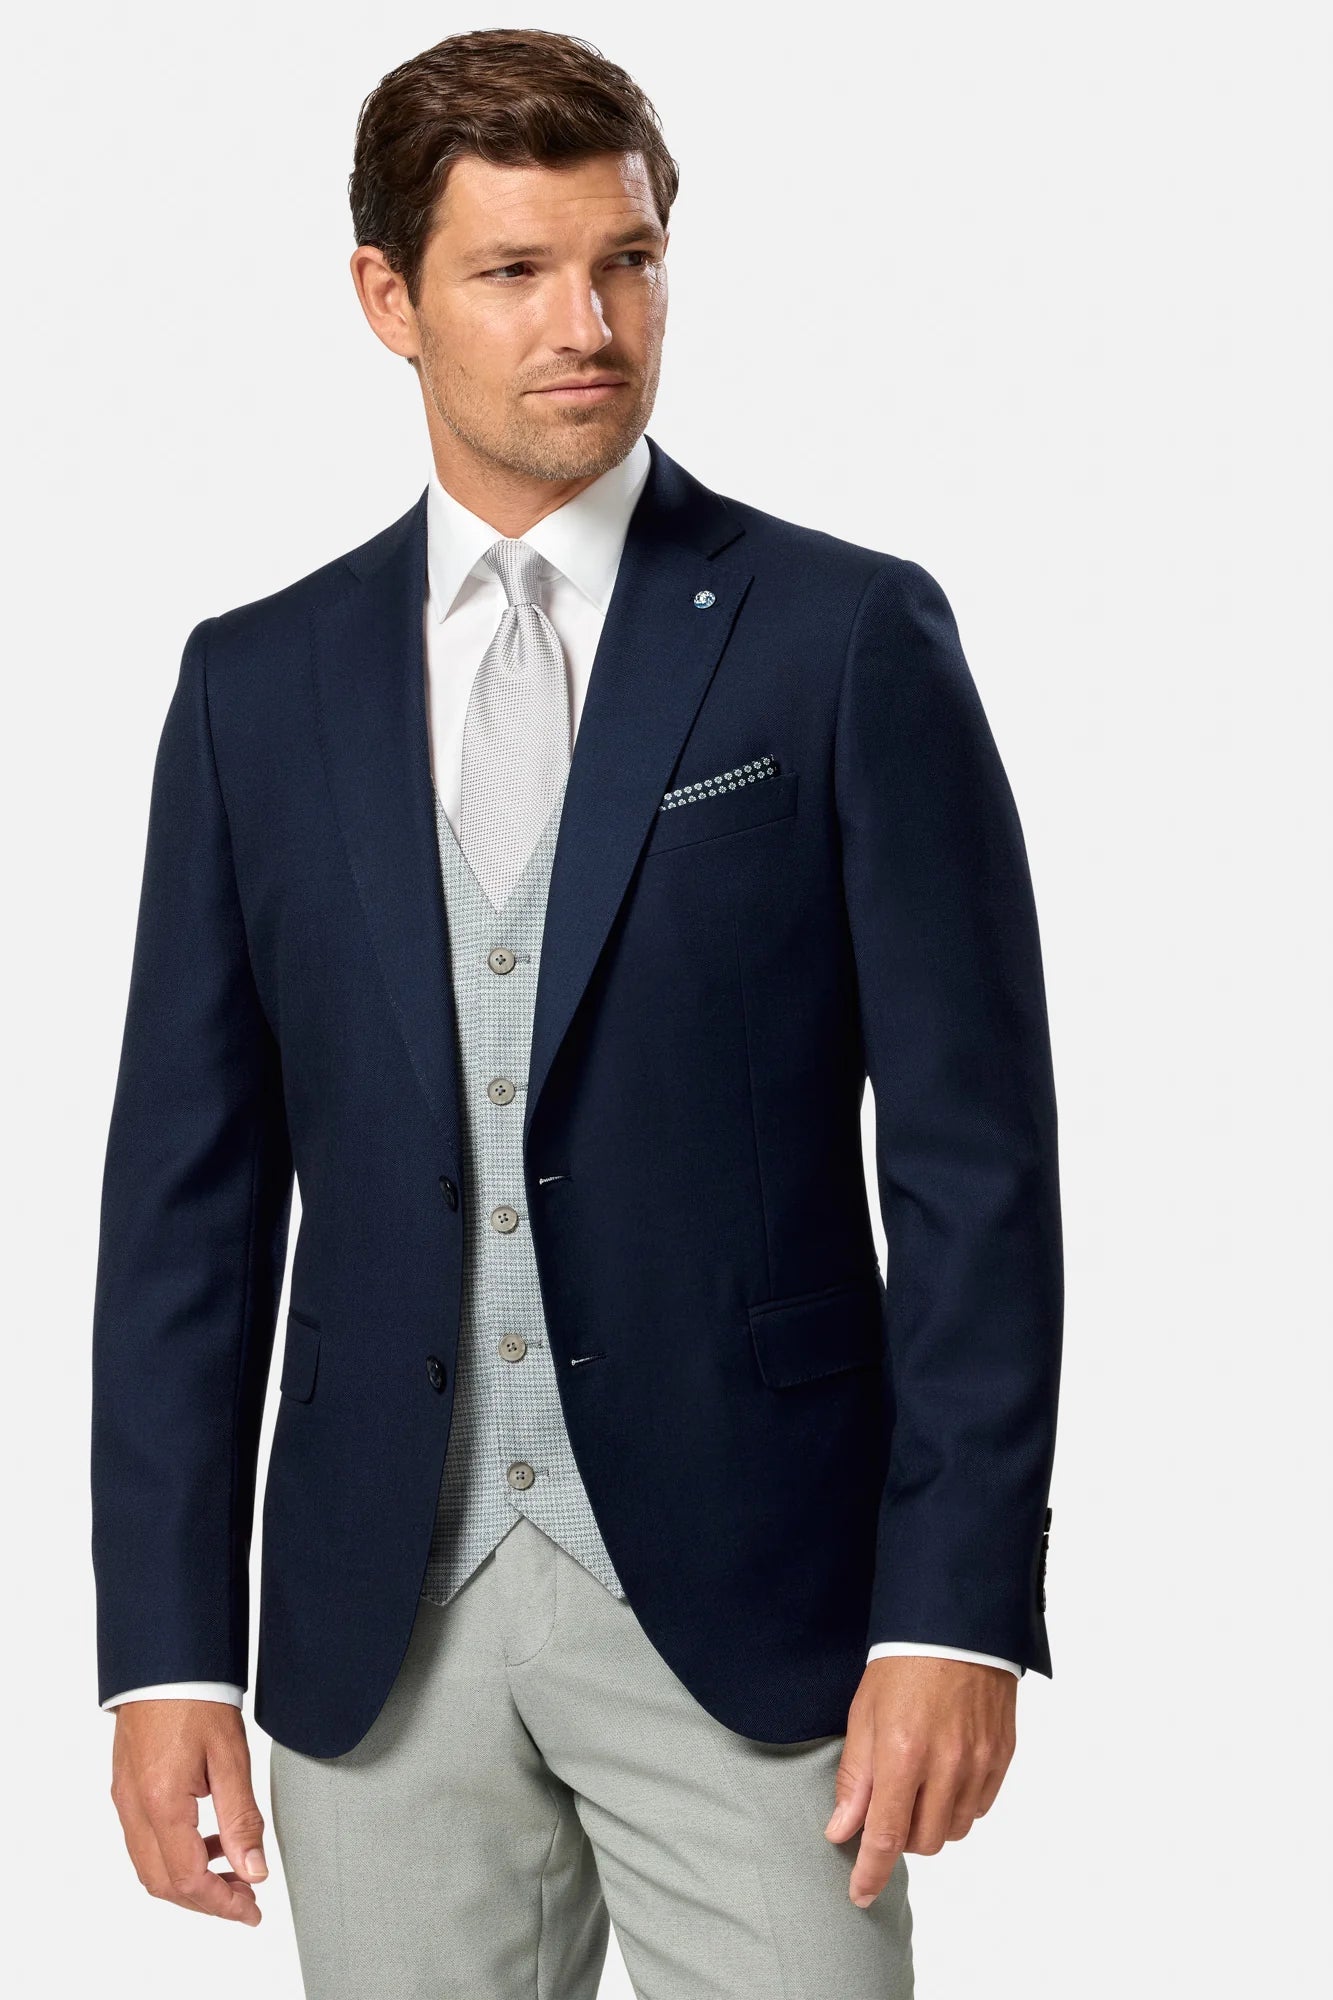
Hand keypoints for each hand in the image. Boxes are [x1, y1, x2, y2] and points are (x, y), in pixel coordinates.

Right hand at [109, 1699, 267, 1924]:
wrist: (164, 1658)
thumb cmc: (197, 1695)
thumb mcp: (231, 1756)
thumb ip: (241, 1818)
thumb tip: (254, 1869)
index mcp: (161, 1803)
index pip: (187, 1879)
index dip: (222, 1903)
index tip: (252, 1910)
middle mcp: (134, 1807)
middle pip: (163, 1882)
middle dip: (206, 1900)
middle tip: (246, 1898)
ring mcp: (125, 1798)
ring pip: (151, 1865)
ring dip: (190, 1879)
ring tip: (234, 1869)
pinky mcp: (126, 1787)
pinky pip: (145, 1840)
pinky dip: (176, 1854)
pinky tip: (208, 1839)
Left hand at [825, 1656, 1016, 1906]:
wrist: (957, 1625)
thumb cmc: (903, 1664)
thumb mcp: (864, 1715)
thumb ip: (856, 1778)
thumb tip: (842, 1830)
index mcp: (904, 1755)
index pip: (884, 1837)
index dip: (870, 1873)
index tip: (859, 1895)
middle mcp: (946, 1766)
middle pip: (923, 1842)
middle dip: (900, 1838)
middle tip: (888, 1807)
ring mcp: (980, 1763)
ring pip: (954, 1830)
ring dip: (931, 1822)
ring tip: (918, 1784)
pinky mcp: (1002, 1757)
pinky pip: (980, 1807)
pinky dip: (959, 1804)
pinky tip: (945, 1775)